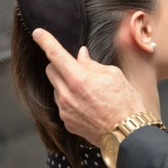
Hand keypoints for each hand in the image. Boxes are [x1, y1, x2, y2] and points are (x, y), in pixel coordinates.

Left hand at [32, 28, 145, 145]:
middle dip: (60, 66)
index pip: (55, 53)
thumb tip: (81, 56)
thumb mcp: (114, 76)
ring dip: (66, 85)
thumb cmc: (126, 104)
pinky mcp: (68, 122)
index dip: (45, 40)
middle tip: (77, 69)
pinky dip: (71, 102)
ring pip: (57, 89)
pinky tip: (89, 107)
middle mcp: (67, 94)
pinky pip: (63, 106)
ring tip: (89, 94)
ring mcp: (65, 110)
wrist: (128, 134)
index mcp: (78, 78)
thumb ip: (93, 64)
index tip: (38, 33)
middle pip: (51, 71)